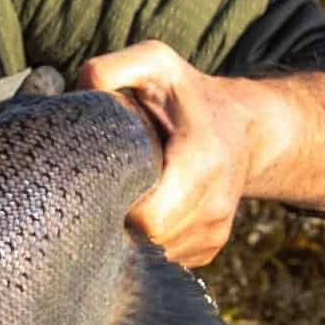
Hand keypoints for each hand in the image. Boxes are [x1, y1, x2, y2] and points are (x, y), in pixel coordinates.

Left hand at [76, 40, 269, 267]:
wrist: (244, 127)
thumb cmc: (187, 94)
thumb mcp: (155, 63)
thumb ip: (113, 68)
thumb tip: (80, 91)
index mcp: (201, 160)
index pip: (149, 218)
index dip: (115, 210)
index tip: (96, 186)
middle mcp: (215, 204)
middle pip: (149, 241)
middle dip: (117, 224)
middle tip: (97, 195)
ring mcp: (214, 232)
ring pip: (155, 255)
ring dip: (130, 235)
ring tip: (120, 200)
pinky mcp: (209, 248)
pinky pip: (165, 260)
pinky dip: (146, 243)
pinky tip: (140, 212)